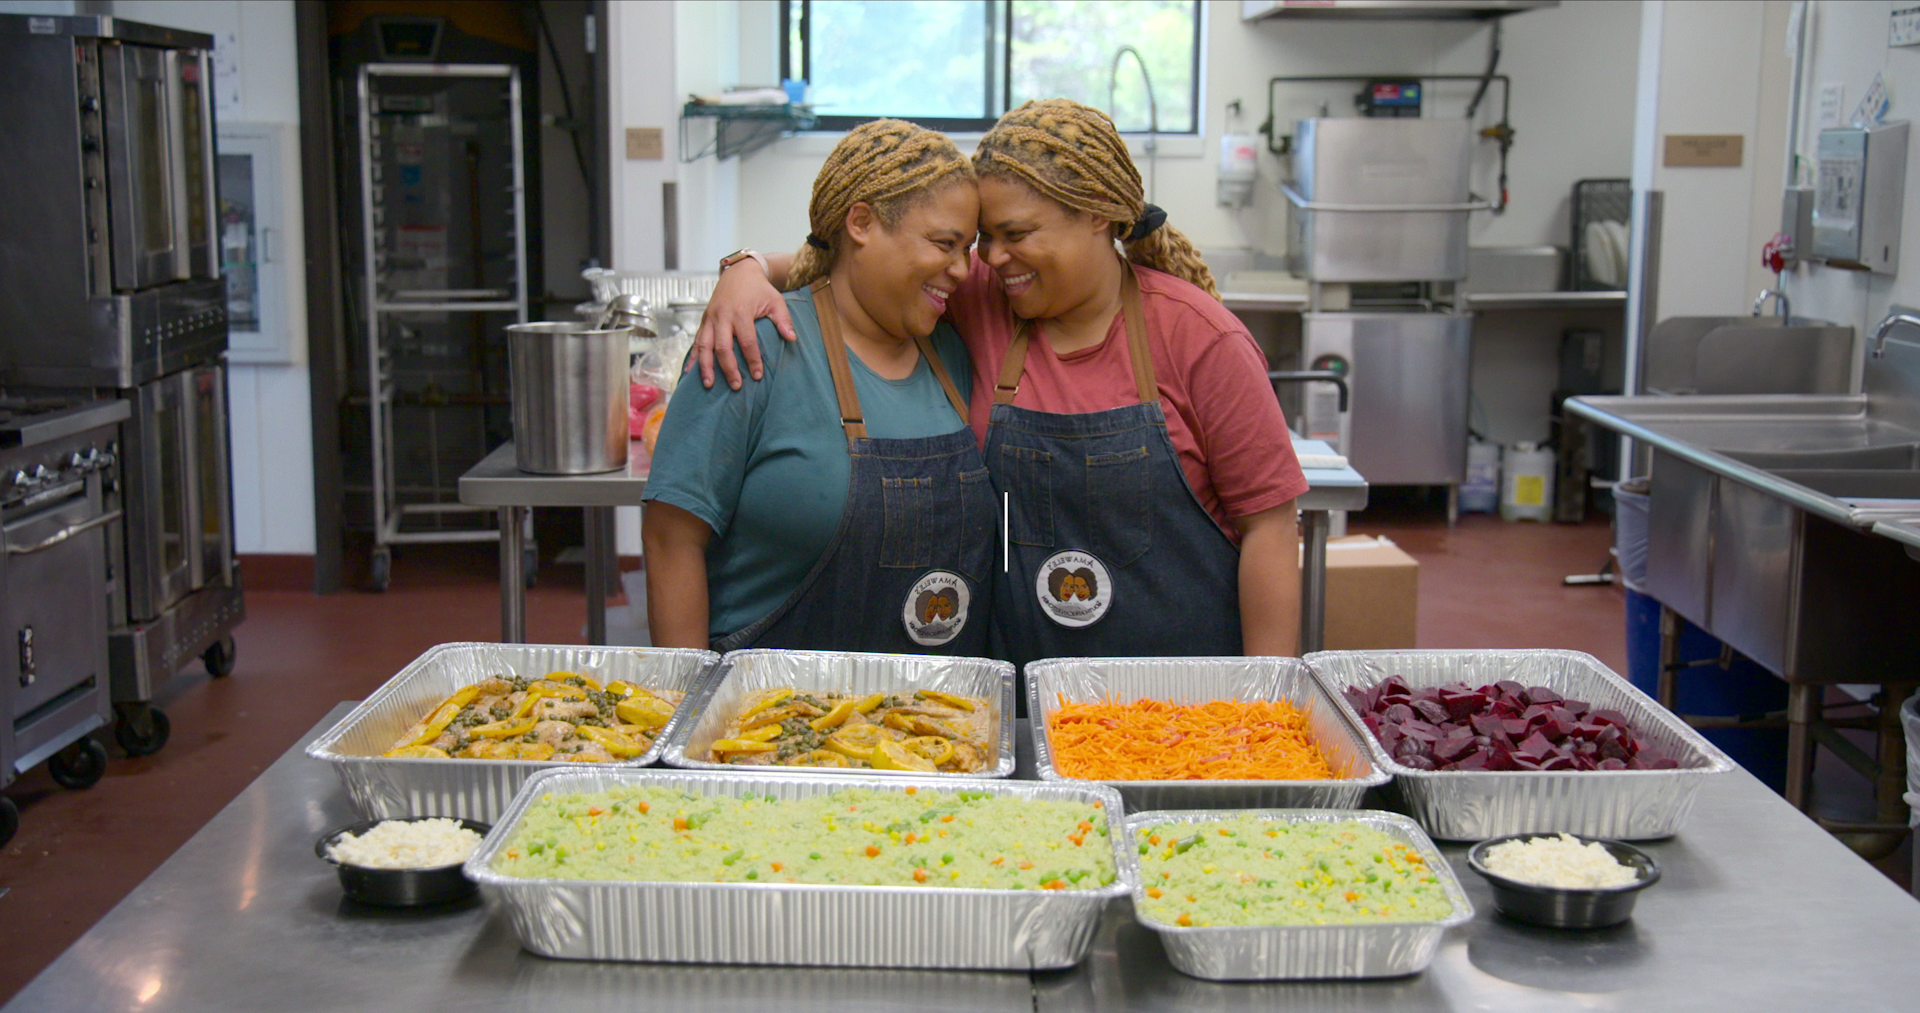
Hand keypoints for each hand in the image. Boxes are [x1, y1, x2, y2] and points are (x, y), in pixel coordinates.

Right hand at [689, 261, 794, 389]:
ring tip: (709, 384)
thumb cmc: (759, 289)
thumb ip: (783, 320)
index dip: (752, 359)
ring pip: (704, 346)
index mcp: (741, 312)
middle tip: (736, 386)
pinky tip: (689, 372)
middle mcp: (722, 316)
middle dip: (729, 368)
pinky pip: (696, 341)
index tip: (757, 375)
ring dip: (706, 366)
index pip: (747, 341)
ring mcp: (710, 319)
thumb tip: (791, 339)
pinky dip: (692, 357)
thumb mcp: (775, 300)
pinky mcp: (704, 320)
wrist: (739, 272)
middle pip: (723, 347)